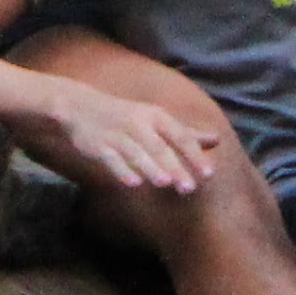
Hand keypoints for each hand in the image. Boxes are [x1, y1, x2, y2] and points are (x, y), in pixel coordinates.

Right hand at [30, 87, 223, 194]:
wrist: (79, 106)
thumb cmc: (126, 117)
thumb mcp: (156, 120)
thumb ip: (184, 132)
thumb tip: (216, 140)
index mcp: (156, 116)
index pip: (180, 136)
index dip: (195, 154)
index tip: (209, 174)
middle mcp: (138, 123)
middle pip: (160, 147)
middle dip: (175, 167)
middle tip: (190, 188)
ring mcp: (117, 134)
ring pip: (136, 152)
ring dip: (150, 167)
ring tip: (164, 183)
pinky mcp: (98, 145)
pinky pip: (111, 159)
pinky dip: (121, 170)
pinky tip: (132, 184)